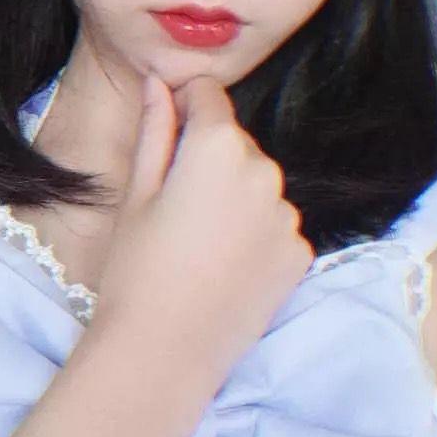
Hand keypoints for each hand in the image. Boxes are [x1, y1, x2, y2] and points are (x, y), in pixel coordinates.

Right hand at [93, 74, 313, 393]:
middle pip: (235, 142)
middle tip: (174, 205)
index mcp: (218, 145)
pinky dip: (254, 233)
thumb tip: (160, 83)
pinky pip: (275, 223)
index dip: (183, 106)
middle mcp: (265, 170)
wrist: (164, 354)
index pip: (208, 94)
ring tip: (199, 242)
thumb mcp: (137, 192)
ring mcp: (288, 214)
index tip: (166, 136)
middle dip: (209, 157)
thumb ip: (156, 129)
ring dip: (235, 195)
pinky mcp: (301, 253)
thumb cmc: (136, 269)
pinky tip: (224, 266)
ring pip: (257, 184)